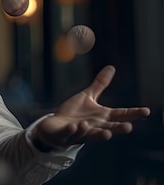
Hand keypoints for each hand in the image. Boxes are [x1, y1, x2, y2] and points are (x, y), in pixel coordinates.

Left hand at [32, 65, 149, 150]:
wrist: (55, 127)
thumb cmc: (74, 113)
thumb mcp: (87, 97)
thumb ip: (99, 84)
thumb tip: (111, 67)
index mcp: (101, 117)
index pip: (120, 115)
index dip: (133, 113)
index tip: (146, 111)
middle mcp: (94, 126)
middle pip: (109, 128)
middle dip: (118, 128)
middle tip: (128, 127)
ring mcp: (80, 132)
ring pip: (90, 135)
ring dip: (98, 134)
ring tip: (106, 133)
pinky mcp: (65, 134)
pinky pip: (69, 133)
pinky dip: (72, 130)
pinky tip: (74, 126)